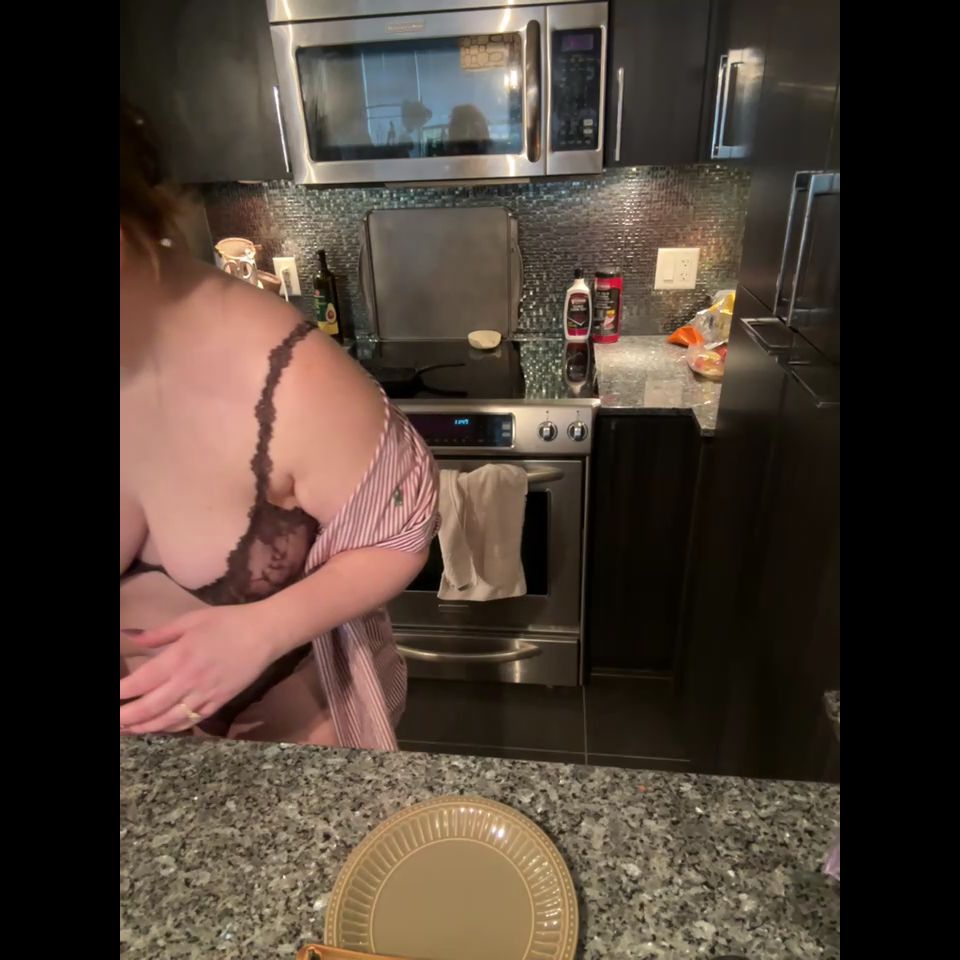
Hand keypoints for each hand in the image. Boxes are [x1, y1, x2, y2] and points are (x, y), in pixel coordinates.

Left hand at [118, 605, 273, 733]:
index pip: (141, 682)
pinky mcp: (219, 702)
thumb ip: (158, 633)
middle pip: (150, 708)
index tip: (111, 696)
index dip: (121, 693)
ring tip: (128, 729)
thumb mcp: (190, 620)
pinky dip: (172, 728)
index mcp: (179, 657)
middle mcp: (189, 681)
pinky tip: (159, 727)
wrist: (265, 633)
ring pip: (168, 720)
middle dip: (126, 718)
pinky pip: (191, 720)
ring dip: (145, 728)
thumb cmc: (228, 621)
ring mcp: (205, 695)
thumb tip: (128, 635)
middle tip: (113, 722)